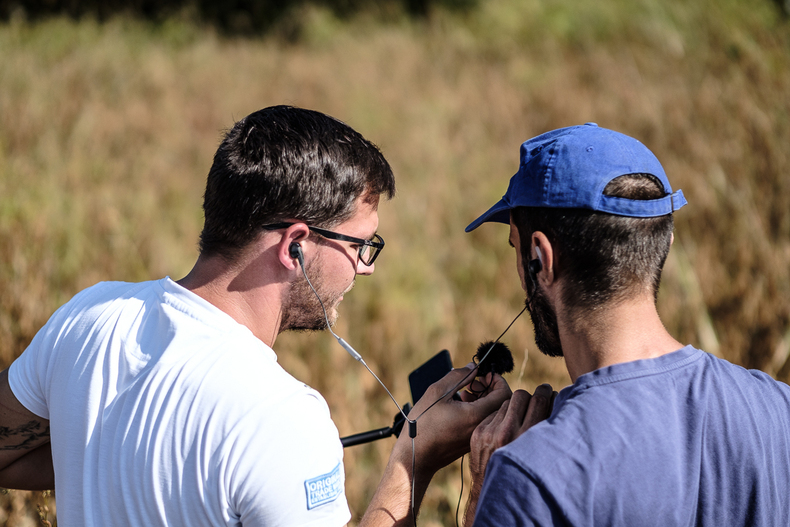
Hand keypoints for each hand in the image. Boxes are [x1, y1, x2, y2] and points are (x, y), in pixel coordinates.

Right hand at [397, 363, 511, 477]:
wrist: (415, 456)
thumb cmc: (422, 424)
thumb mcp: (437, 392)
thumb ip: (458, 376)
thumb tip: (474, 367)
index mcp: (475, 415)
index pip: (504, 394)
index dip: (497, 380)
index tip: (484, 374)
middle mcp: (481, 428)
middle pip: (501, 403)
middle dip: (490, 387)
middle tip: (473, 381)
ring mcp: (477, 437)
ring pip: (492, 413)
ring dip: (484, 398)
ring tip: (465, 391)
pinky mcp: (471, 442)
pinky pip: (484, 422)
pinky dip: (478, 409)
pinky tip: (461, 404)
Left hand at [464, 384, 554, 525]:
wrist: (495, 492)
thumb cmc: (525, 472)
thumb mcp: (541, 452)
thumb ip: (546, 426)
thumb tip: (553, 399)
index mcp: (527, 436)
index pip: (538, 400)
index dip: (545, 392)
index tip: (546, 391)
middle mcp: (507, 432)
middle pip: (520, 395)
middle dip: (528, 397)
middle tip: (533, 401)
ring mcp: (490, 432)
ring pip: (505, 402)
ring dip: (513, 407)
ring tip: (518, 418)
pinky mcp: (478, 433)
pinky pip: (492, 414)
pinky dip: (500, 417)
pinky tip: (503, 428)